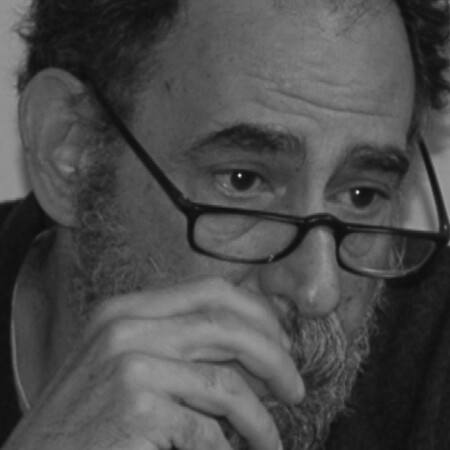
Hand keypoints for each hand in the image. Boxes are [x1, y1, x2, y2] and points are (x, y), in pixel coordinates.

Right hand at [4, 277, 303, 449]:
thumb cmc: (88, 418)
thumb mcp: (129, 364)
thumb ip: (181, 347)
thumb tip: (252, 347)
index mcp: (128, 309)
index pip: (212, 290)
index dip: (258, 314)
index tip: (281, 343)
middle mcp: (127, 327)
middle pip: (228, 327)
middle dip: (274, 357)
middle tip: (295, 389)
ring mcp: (130, 365)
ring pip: (227, 385)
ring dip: (261, 418)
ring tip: (271, 440)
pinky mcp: (136, 408)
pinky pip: (208, 431)